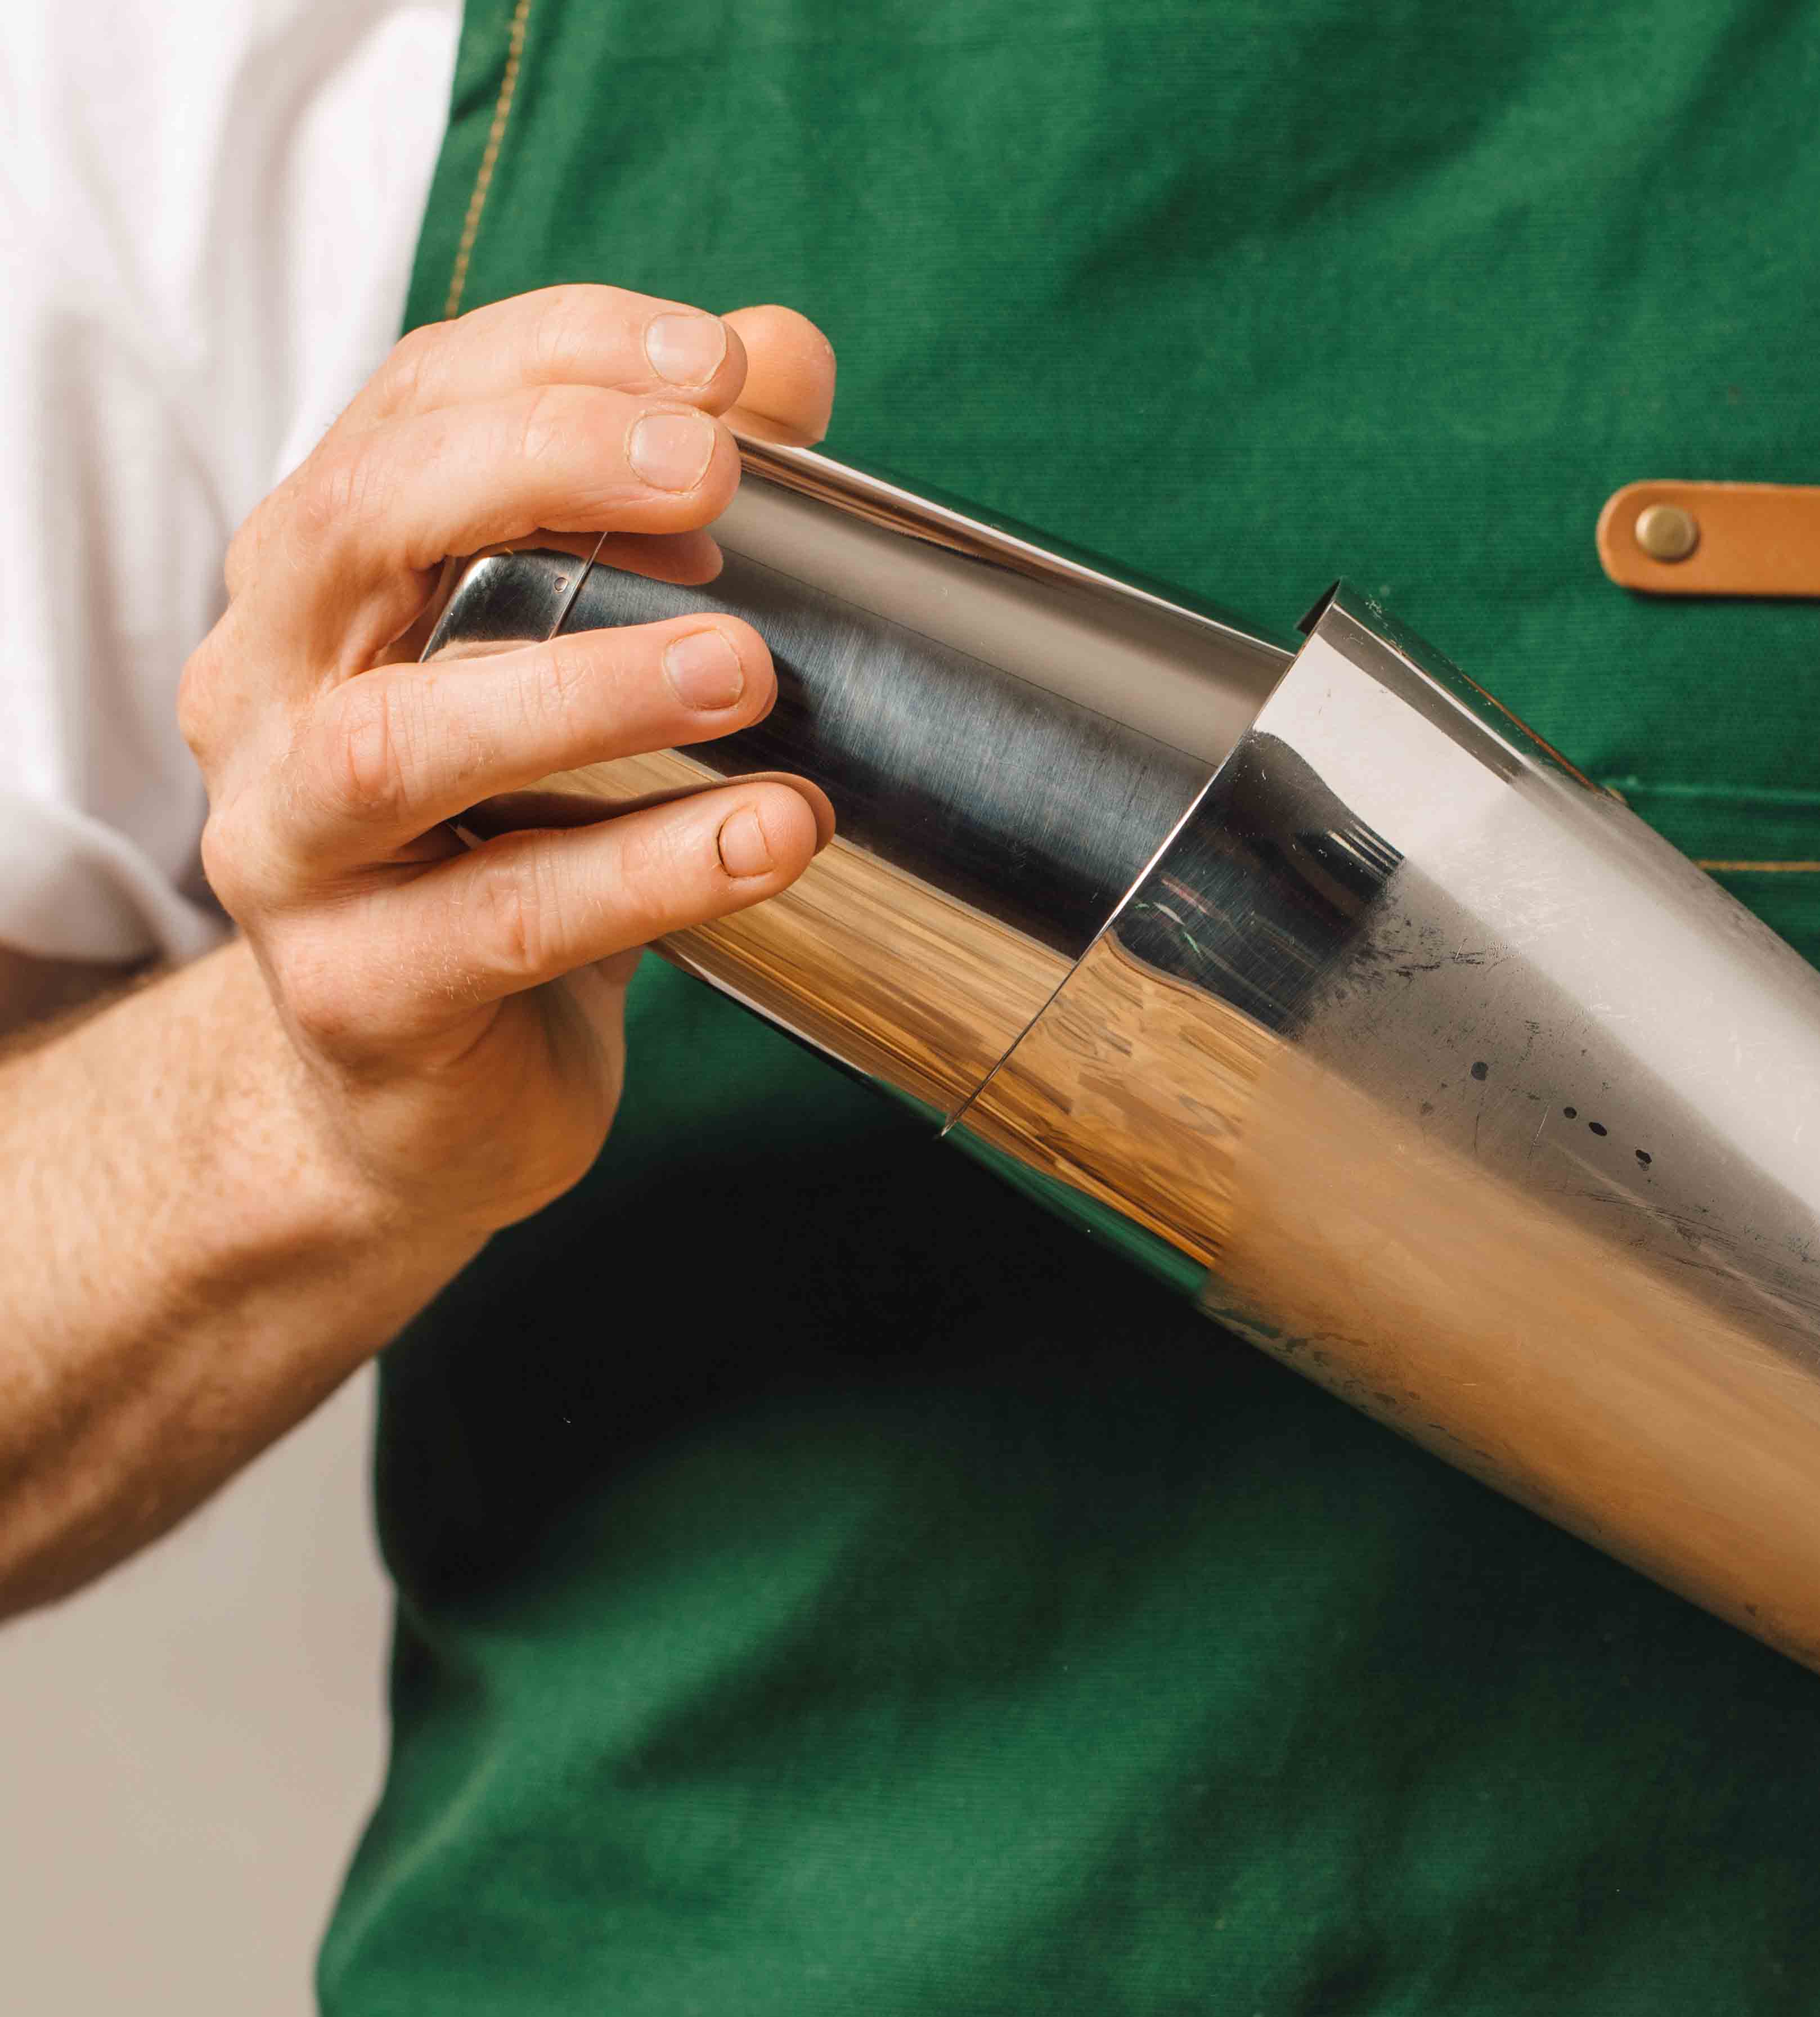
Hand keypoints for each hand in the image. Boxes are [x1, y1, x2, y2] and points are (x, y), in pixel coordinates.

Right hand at [182, 285, 838, 1246]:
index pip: (412, 405)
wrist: (427, 1091)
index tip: (719, 363)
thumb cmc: (515, 847)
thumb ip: (667, 509)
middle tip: (714, 472)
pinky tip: (767, 837)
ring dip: (587, 688)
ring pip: (406, 743)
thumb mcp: (579, 666)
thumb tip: (783, 355)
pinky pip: (504, 922)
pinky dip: (646, 873)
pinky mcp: (357, 994)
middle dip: (540, 471)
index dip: (558, 357)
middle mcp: (270, 691)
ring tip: (750, 667)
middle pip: (365, 526)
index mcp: (321, 578)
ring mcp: (290, 848)